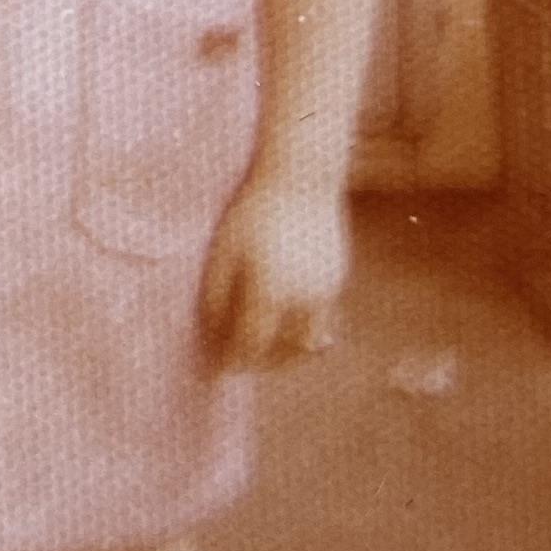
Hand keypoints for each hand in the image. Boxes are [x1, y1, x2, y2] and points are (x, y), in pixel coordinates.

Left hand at [200, 173, 348, 366]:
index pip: (251, 345)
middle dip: (261, 364)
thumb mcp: (225, 251)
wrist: (303, 178)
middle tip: (238, 363)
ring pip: (309, 342)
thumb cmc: (253, 210)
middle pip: (284, 352)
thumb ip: (217, 295)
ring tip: (263, 350)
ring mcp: (326, 291)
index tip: (215, 373)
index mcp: (270, 292)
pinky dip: (303, 330)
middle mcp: (303, 298)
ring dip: (287, 353)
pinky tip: (284, 323)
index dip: (232, 363)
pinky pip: (322, 320)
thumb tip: (213, 332)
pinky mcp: (338, 280)